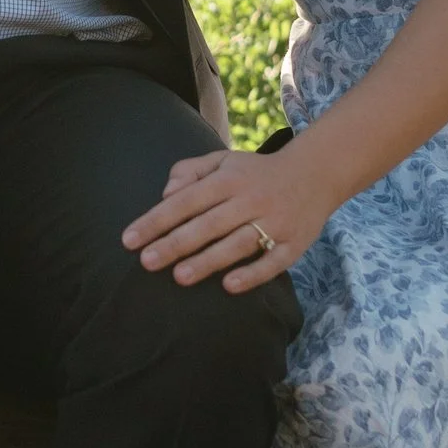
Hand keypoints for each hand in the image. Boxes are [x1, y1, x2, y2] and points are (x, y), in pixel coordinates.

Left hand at [122, 142, 327, 293]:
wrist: (317, 173)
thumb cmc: (257, 172)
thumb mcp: (223, 160)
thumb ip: (190, 171)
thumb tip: (166, 194)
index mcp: (229, 179)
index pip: (186, 201)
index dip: (156, 220)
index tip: (130, 240)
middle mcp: (250, 199)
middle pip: (208, 224)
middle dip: (176, 243)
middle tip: (147, 262)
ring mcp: (274, 222)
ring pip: (238, 243)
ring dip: (209, 260)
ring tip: (180, 276)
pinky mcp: (294, 244)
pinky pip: (272, 262)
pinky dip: (252, 274)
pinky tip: (229, 286)